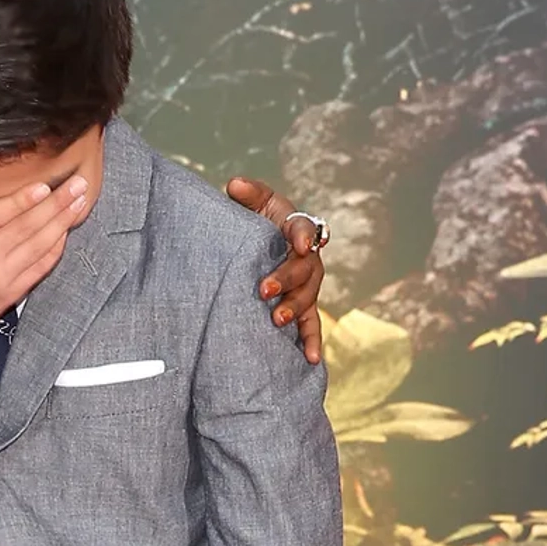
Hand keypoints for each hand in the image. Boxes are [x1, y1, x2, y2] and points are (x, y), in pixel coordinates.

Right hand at [0, 170, 87, 368]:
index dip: (21, 201)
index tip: (44, 185)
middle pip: (25, 228)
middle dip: (56, 203)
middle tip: (79, 182)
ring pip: (38, 246)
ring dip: (63, 221)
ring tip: (81, 199)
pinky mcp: (11, 293)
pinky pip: (40, 267)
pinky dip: (56, 248)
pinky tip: (67, 229)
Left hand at [226, 176, 326, 364]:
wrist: (259, 247)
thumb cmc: (257, 223)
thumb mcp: (253, 204)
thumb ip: (247, 194)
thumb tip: (234, 185)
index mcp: (295, 228)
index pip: (303, 228)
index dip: (302, 235)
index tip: (296, 243)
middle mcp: (306, 258)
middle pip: (304, 269)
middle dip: (286, 280)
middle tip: (264, 290)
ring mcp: (306, 285)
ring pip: (308, 298)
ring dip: (294, 309)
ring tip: (276, 320)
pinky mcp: (302, 308)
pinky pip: (311, 326)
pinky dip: (312, 341)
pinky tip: (310, 360)